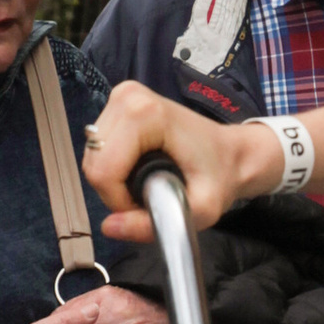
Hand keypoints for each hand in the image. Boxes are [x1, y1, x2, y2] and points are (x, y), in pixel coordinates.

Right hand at [84, 81, 281, 242]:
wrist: (230, 153)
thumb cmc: (219, 176)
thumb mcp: (200, 210)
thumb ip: (152, 224)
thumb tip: (110, 227)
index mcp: (146, 114)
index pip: (104, 171)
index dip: (120, 201)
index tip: (147, 204)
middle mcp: (128, 97)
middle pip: (95, 164)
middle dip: (115, 191)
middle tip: (148, 195)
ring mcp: (121, 97)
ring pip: (93, 158)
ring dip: (114, 181)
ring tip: (147, 181)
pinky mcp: (118, 104)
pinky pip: (98, 149)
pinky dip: (113, 167)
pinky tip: (139, 167)